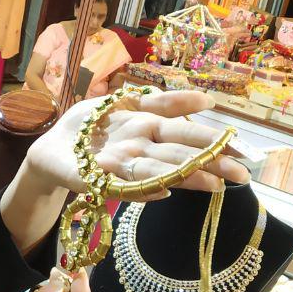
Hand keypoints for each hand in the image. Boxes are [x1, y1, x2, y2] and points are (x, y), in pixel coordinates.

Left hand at [24, 89, 249, 199]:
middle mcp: (141, 149)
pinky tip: (162, 191)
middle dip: (211, 164)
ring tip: (214, 185)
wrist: (50, 147)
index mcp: (148, 128)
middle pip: (180, 156)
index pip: (187, 134)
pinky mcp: (95, 180)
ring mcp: (120, 166)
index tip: (241, 148)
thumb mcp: (126, 101)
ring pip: (160, 172)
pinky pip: (121, 187)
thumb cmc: (90, 126)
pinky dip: (140, 191)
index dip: (215, 144)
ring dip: (186, 179)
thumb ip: (163, 100)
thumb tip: (206, 101)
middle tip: (242, 174)